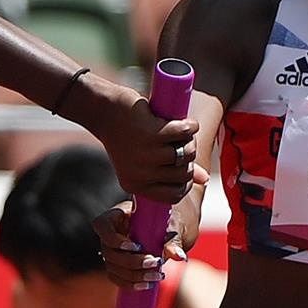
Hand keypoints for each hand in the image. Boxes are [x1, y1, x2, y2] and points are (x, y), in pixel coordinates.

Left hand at [84, 83, 204, 205]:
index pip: (174, 196)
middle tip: (180, 142)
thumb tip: (203, 180)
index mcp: (135, 185)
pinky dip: (189, 125)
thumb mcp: (143, 160)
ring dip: (189, 140)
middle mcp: (140, 174)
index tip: (184, 167)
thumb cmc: (126, 136)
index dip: (185, 182)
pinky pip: (185, 132)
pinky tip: (183, 121)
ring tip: (179, 131)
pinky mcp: (152, 133)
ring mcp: (145, 154)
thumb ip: (172, 173)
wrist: (103, 111)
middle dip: (188, 157)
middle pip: (183, 173)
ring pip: (186, 153)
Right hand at [93, 201, 192, 289]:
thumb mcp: (170, 225)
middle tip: (156, 263)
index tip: (137, 246)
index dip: (115, 240)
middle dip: (132, 262)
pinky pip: (116, 278)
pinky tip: (147, 285)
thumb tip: (179, 256)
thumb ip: (172, 240)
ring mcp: (111, 250)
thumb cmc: (167, 219)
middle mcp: (109, 233)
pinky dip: (130, 284)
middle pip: (109, 252)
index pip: (103, 227)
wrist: (167, 226)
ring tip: (157, 276)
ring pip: (113, 267)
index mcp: (116, 216)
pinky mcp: (116, 265)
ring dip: (134, 275)